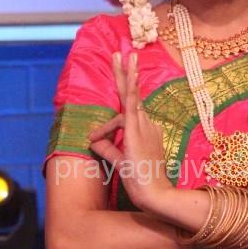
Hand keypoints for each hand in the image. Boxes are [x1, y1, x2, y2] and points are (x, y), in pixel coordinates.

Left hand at [88, 52, 173, 211]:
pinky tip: (129, 71)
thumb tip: (92, 140)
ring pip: (130, 97)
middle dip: (127, 74)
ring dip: (125, 75)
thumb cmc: (142, 182)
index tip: (91, 139)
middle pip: (134, 96)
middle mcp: (147, 125)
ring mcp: (144, 126)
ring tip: (119, 55)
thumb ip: (108, 150)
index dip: (105, 128)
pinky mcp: (137, 130)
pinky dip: (130, 86)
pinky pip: (133, 103)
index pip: (124, 119)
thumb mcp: (120, 163)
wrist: (156, 195)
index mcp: (146, 132)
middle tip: (124, 54)